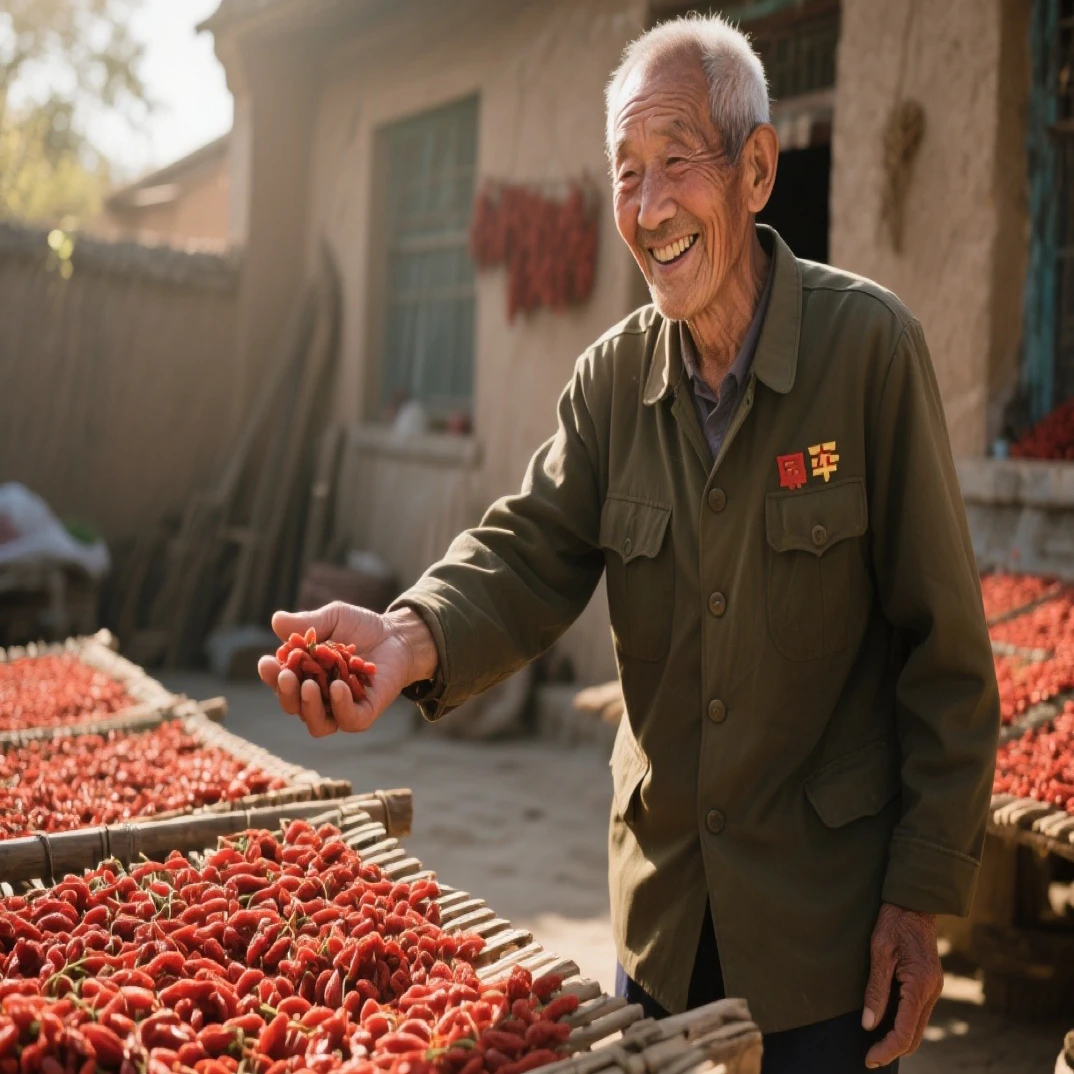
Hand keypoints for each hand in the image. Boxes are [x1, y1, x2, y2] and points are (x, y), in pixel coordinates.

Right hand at [257, 603, 438, 736]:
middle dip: (286, 692)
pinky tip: (338, 687)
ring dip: (308, 707)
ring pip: (316, 723)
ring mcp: (341, 708)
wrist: (398, 635)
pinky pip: (349, 720)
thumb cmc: (362, 627)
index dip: (272, 675)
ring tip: (309, 686)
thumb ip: (308, 622)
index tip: (267, 662)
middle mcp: (319, 697)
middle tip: (287, 675)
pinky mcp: (365, 713)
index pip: (282, 681)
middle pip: (294, 705)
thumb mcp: (334, 618)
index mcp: (305, 675)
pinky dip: (341, 707)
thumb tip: (276, 621)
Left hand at [862, 903, 943, 1068]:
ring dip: (899, 1039)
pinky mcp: (929, 984)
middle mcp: (931, 991)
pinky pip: (918, 1013)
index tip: (869, 1059)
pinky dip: (904, 1025)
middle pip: (915, 1036)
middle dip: (892, 1050)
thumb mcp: (879, 952)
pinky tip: (887, 1023)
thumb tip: (869, 1024)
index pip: (905, 1032)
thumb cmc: (893, 923)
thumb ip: (876, 990)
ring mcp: (933, 989)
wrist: (914, 903)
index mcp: (919, 985)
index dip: (887, 1049)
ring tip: (874, 1044)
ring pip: (918, 1027)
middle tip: (869, 1057)